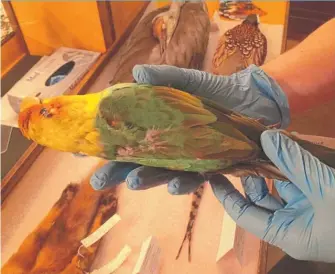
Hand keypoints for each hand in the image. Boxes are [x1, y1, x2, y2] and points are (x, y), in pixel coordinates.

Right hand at [90, 64, 288, 193]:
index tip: (82, 151)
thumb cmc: (219, 92)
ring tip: (134, 181)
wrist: (254, 103)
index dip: (106, 146)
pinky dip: (183, 183)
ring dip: (147, 180)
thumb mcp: (190, 81)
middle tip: (99, 180)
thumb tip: (137, 73)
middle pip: (137, 162)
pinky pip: (193, 179)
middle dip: (117, 172)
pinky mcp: (208, 166)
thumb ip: (166, 77)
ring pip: (161, 174)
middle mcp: (169, 146)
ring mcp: (187, 159)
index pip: (126, 138)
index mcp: (159, 126)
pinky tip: (176, 183)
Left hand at [210, 130, 334, 261]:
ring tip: (260, 142)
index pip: (244, 214)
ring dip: (272, 165)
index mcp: (286, 233)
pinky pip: (300, 181)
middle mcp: (293, 224)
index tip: (212, 174)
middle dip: (251, 173)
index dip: (226, 195)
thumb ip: (294, 162)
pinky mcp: (322, 198)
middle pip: (260, 198)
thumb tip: (266, 137)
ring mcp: (309, 211)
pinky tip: (286, 145)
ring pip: (281, 186)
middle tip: (239, 149)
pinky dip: (292, 165)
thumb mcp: (324, 187)